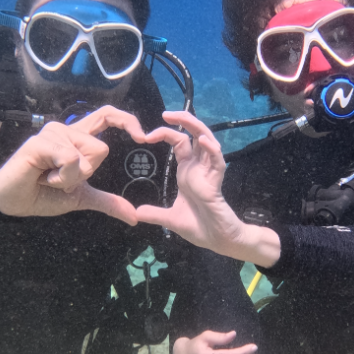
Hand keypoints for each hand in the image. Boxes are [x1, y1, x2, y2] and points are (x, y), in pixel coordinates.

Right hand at [0, 106, 145, 223]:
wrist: (15, 202)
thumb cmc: (44, 195)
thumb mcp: (82, 197)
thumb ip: (108, 202)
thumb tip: (134, 217)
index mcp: (78, 139)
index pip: (107, 116)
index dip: (127, 120)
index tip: (143, 136)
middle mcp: (66, 131)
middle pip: (101, 148)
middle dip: (87, 173)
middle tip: (62, 180)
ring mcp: (52, 134)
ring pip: (86, 156)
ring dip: (71, 178)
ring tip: (49, 178)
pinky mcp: (40, 142)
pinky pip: (70, 160)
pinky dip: (61, 177)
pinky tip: (43, 178)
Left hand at [134, 111, 281, 265]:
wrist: (216, 241)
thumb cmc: (199, 227)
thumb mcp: (170, 219)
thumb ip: (154, 214)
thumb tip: (136, 213)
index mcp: (187, 171)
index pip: (179, 143)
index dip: (166, 134)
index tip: (147, 135)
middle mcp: (198, 168)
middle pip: (194, 135)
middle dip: (183, 121)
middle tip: (166, 113)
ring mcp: (208, 173)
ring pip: (207, 142)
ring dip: (197, 128)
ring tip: (184, 116)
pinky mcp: (216, 183)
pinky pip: (217, 162)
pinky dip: (212, 150)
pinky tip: (204, 141)